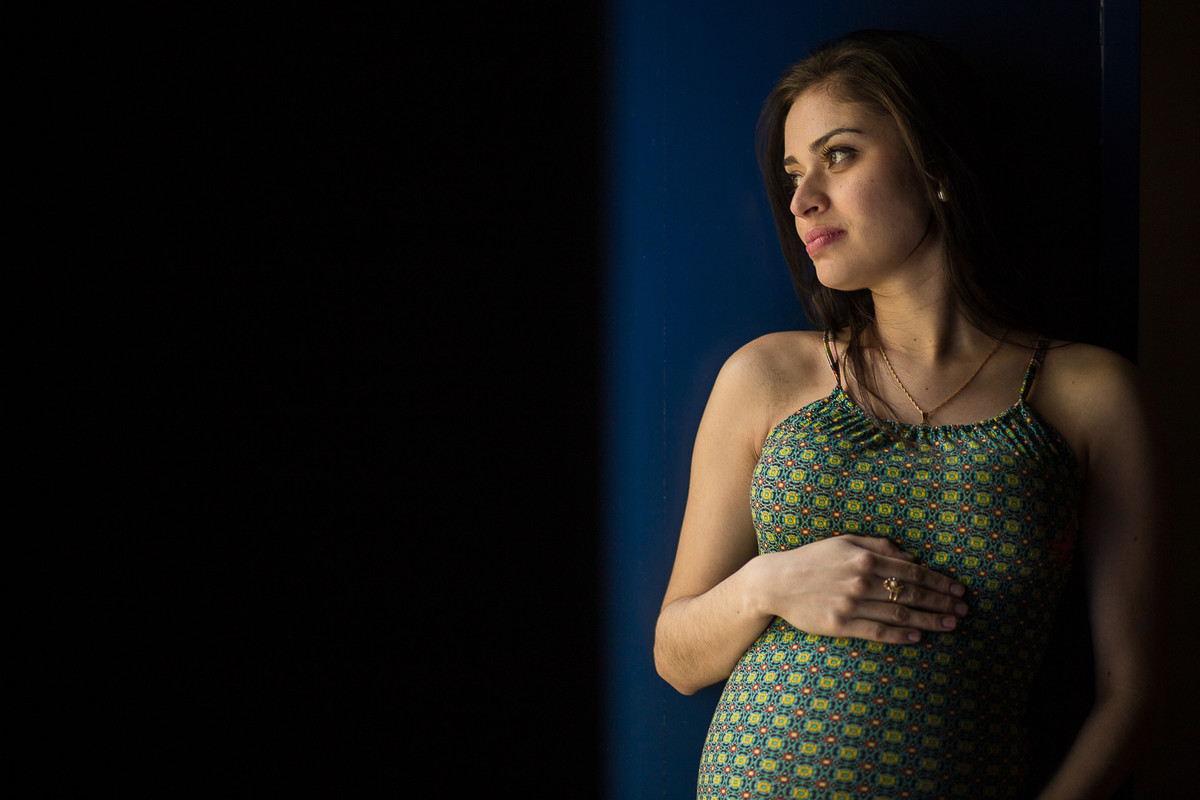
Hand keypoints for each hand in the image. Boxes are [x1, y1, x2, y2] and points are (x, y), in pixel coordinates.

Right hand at [756, 534, 967, 643]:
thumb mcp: (843, 542)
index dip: (938, 581)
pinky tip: (918, 638)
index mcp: (864, 559)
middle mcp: (860, 581)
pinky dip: (900, 637)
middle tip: (964, 610)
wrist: (774, 582)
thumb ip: (878, 546)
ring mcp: (850, 605)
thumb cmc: (811, 558)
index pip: (911, 571)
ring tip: (951, 625)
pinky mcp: (840, 625)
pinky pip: (877, 632)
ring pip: (899, 615)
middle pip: (911, 594)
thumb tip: (910, 555)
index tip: (958, 589)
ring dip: (929, 621)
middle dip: (941, 603)